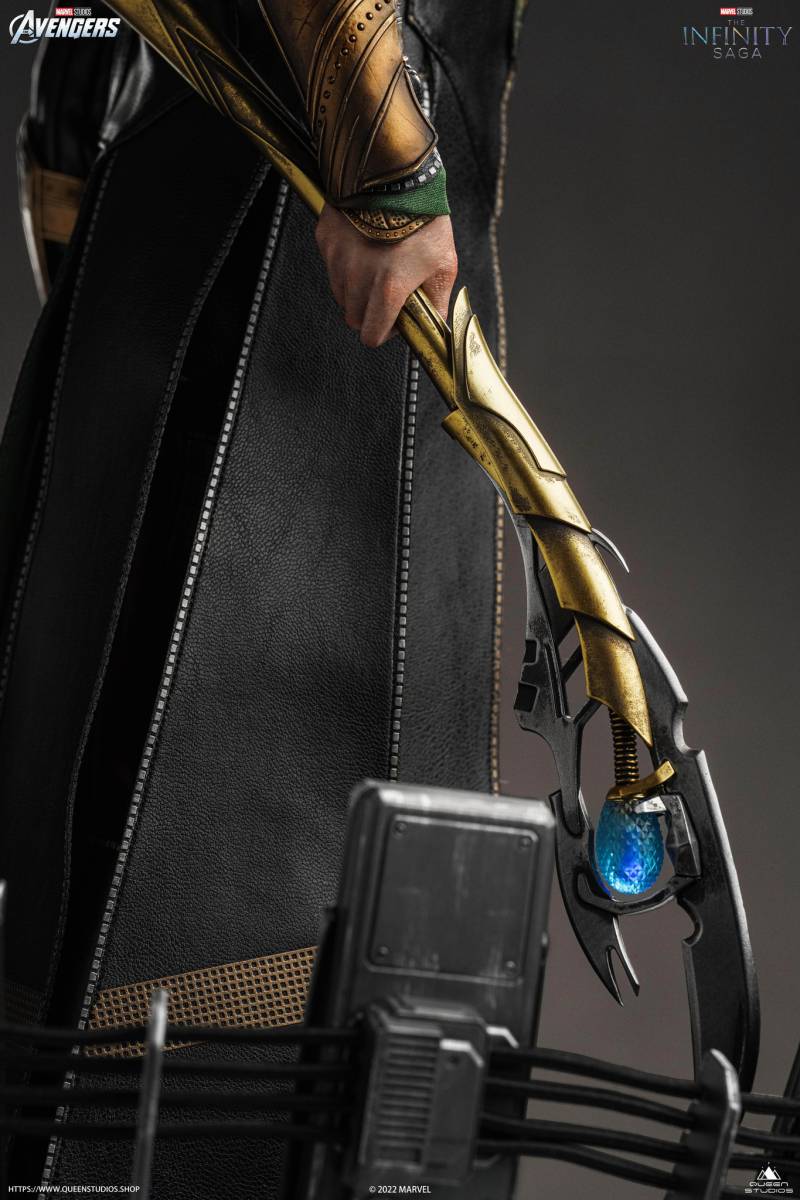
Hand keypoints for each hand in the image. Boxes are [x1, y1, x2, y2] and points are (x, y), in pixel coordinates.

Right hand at [315, 205, 457, 347]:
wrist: (398, 173)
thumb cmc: (425, 217)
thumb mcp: (443, 263)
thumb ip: (436, 301)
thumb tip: (433, 323)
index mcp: (388, 289)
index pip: (371, 335)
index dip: (382, 332)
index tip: (391, 321)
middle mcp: (357, 278)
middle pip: (353, 317)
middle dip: (368, 312)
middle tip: (384, 294)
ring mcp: (338, 259)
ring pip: (341, 293)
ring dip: (355, 289)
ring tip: (375, 266)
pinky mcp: (326, 239)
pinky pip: (331, 266)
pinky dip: (345, 264)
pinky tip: (363, 246)